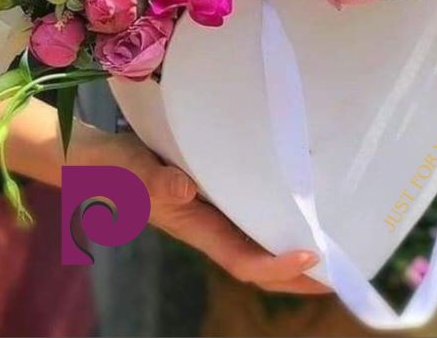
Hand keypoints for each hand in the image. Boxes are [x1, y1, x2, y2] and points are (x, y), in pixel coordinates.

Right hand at [72, 129, 328, 294]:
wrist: (97, 160)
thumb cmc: (114, 167)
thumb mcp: (132, 171)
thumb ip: (154, 181)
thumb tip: (184, 190)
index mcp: (194, 228)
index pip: (242, 259)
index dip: (276, 267)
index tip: (311, 258)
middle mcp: (208, 226)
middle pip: (258, 262)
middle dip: (296, 276)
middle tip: (339, 274)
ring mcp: (210, 213)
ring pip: (257, 240)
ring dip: (290, 250)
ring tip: (329, 248)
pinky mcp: (211, 193)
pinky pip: (250, 213)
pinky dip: (276, 218)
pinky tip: (294, 205)